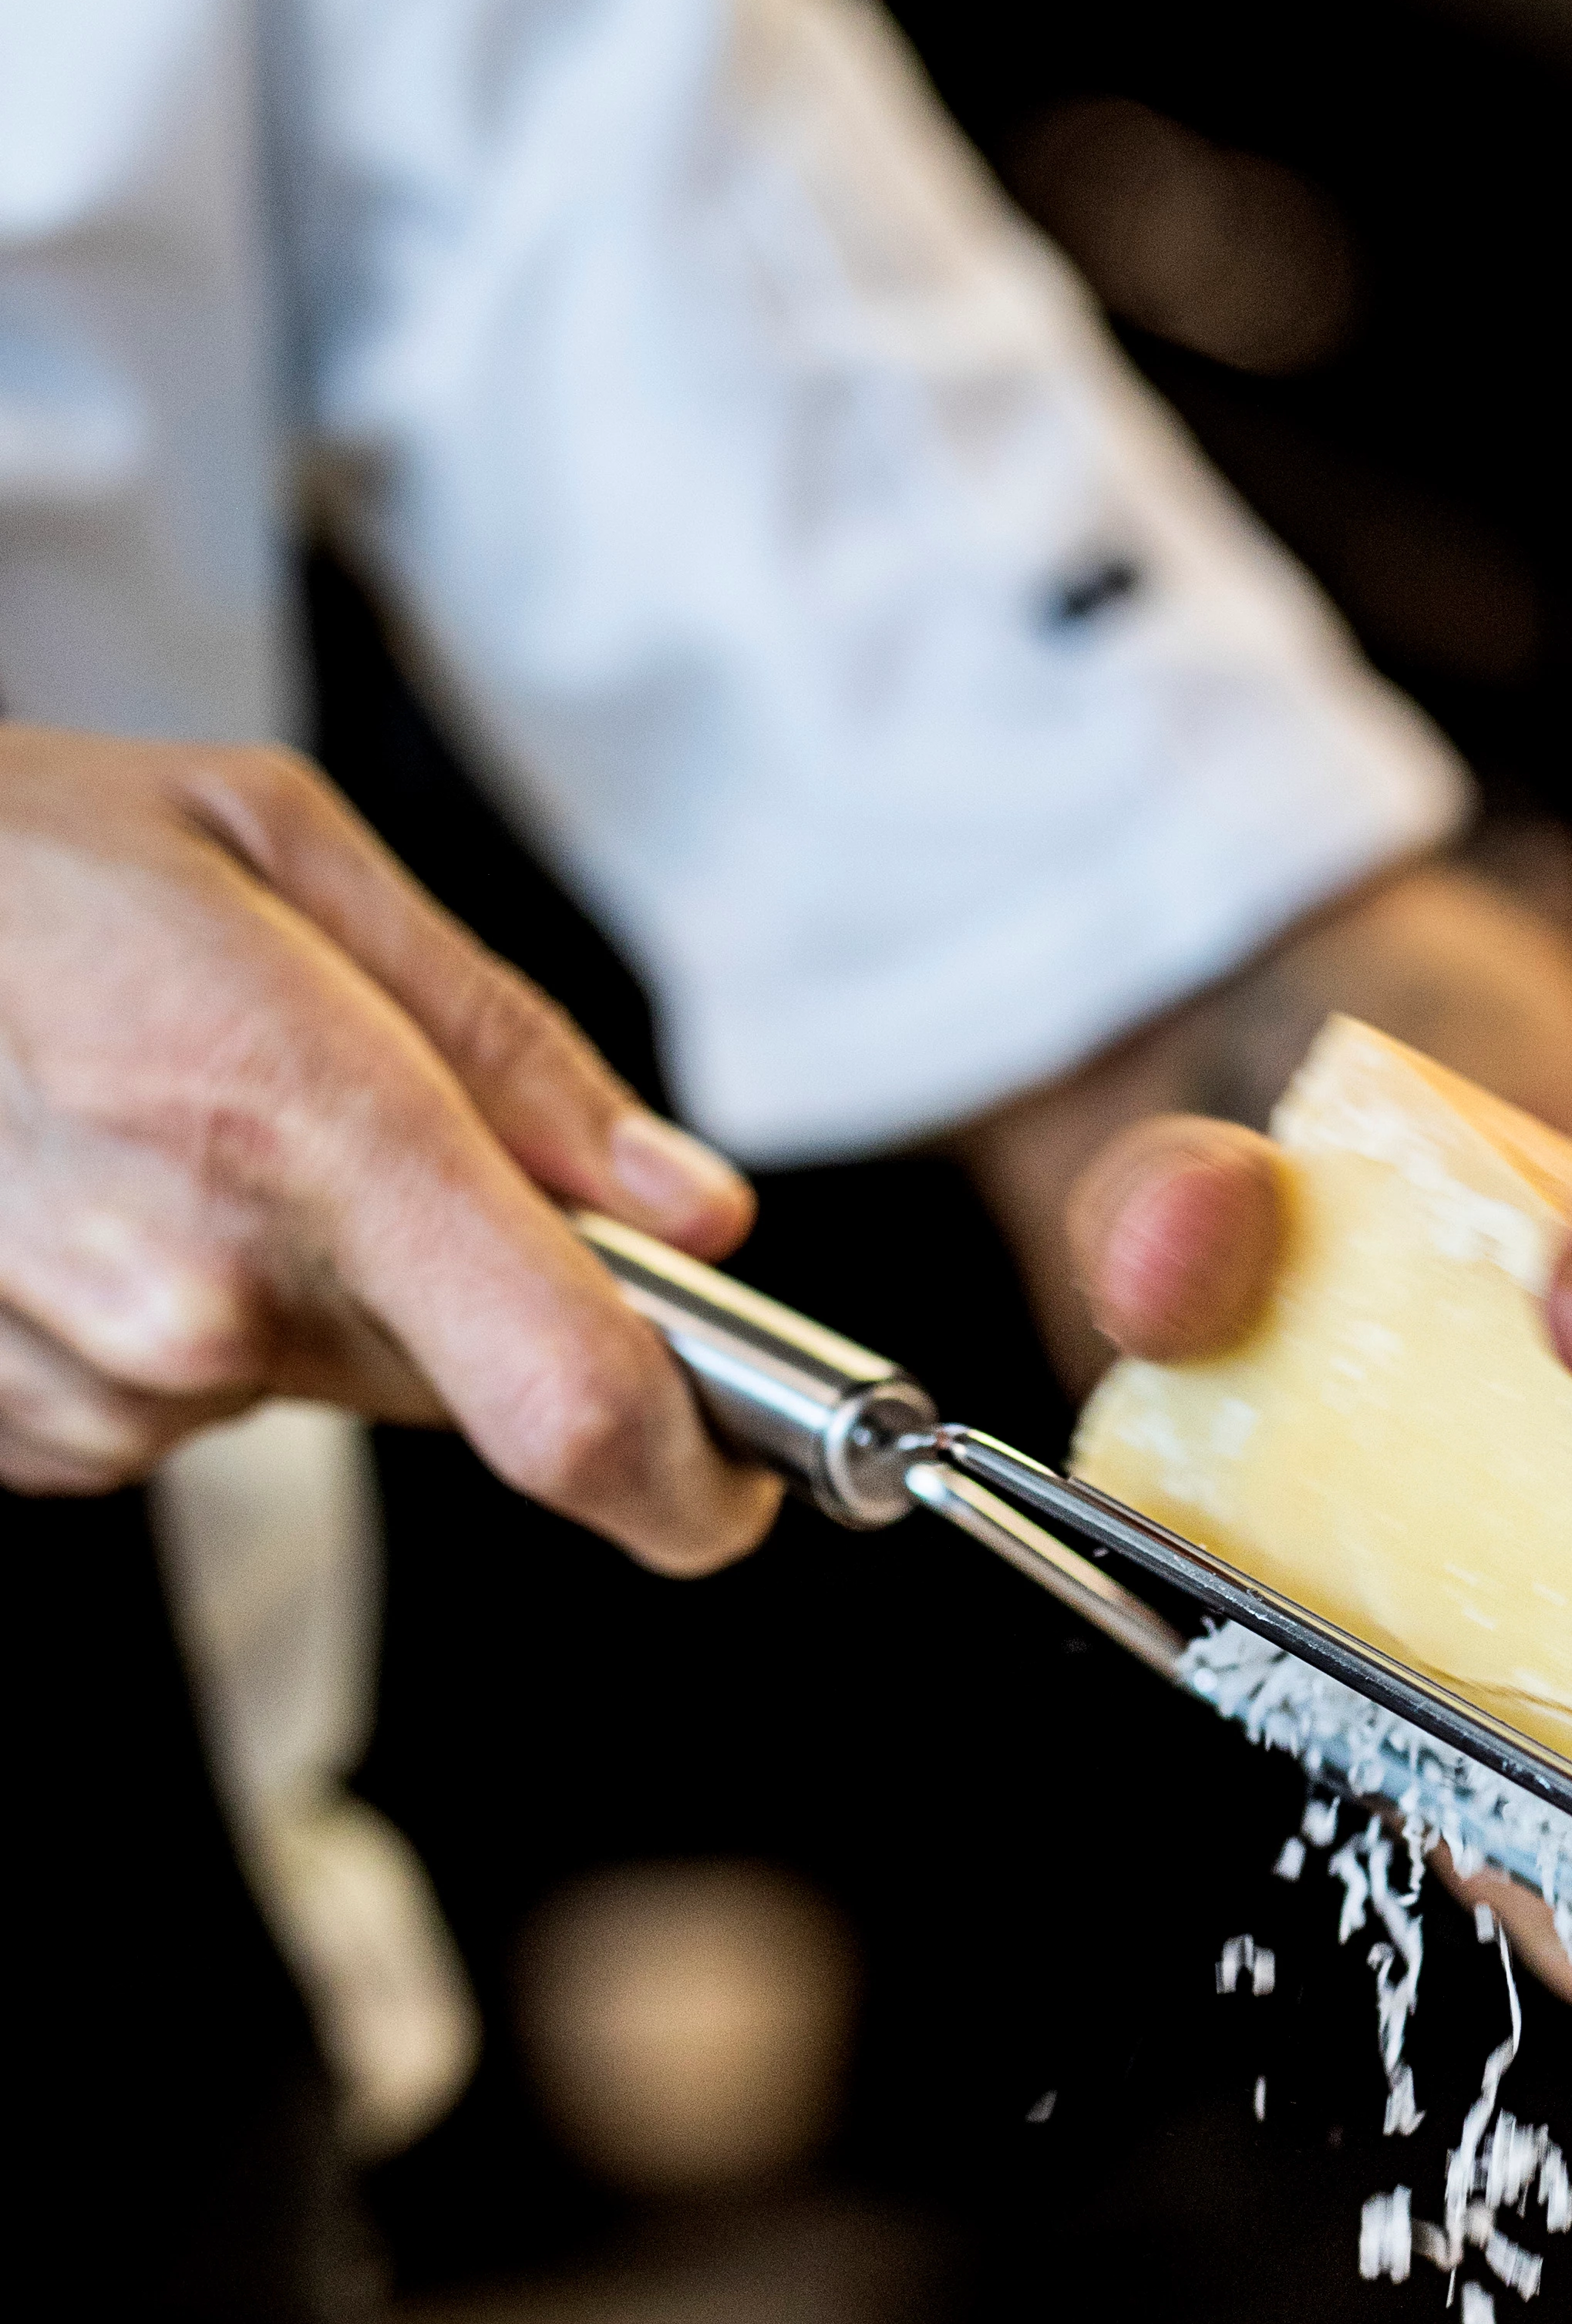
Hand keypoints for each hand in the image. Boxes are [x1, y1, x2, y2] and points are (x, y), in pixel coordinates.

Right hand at [0, 727, 774, 1568]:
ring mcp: (102, 1379)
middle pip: (456, 1380)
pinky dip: (169, 1306)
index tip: (745, 1473)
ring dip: (288, 1277)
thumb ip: (511, 1048)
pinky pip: (176, 1397)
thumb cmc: (7, 858)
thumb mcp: (278, 848)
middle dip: (450, 1279)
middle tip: (331, 1120)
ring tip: (157, 1114)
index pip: (573, 1403)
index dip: (695, 1475)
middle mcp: (204, 1293)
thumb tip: (687, 1211)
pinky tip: (84, 1182)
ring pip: (309, 1380)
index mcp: (307, 1131)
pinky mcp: (23, 1429)